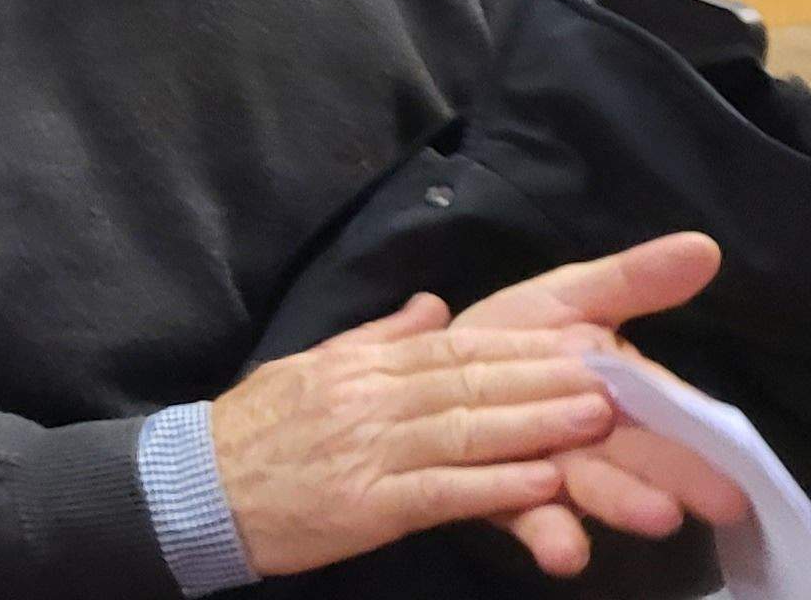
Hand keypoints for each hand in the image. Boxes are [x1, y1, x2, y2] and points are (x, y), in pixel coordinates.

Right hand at [211, 294, 622, 576]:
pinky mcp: (363, 505)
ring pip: (464, 431)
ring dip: (535, 425)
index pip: (453, 348)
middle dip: (547, 379)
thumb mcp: (310, 367)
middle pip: (470, 384)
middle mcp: (369, 399)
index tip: (583, 342)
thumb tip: (433, 305)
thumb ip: (378, 338)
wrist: (194, 487)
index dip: (523, 347)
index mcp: (361, 366)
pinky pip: (439, 492)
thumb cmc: (256, 431)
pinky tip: (540, 484)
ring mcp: (367, 451)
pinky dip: (492, 487)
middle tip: (616, 376)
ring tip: (597, 419)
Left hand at [451, 233, 749, 575]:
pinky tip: (562, 551)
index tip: (743, 455)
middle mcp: (594, 439)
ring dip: (622, 504)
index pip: (671, 411)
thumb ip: (631, 280)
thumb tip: (705, 247)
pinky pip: (525, 516)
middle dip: (679, 476)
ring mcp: (551, 471)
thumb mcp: (567, 297)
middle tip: (722, 502)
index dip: (706, 433)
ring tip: (654, 519)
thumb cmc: (510, 338)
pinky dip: (547, 532)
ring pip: (591, 489)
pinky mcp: (503, 497)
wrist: (424, 366)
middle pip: (642, 456)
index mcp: (618, 391)